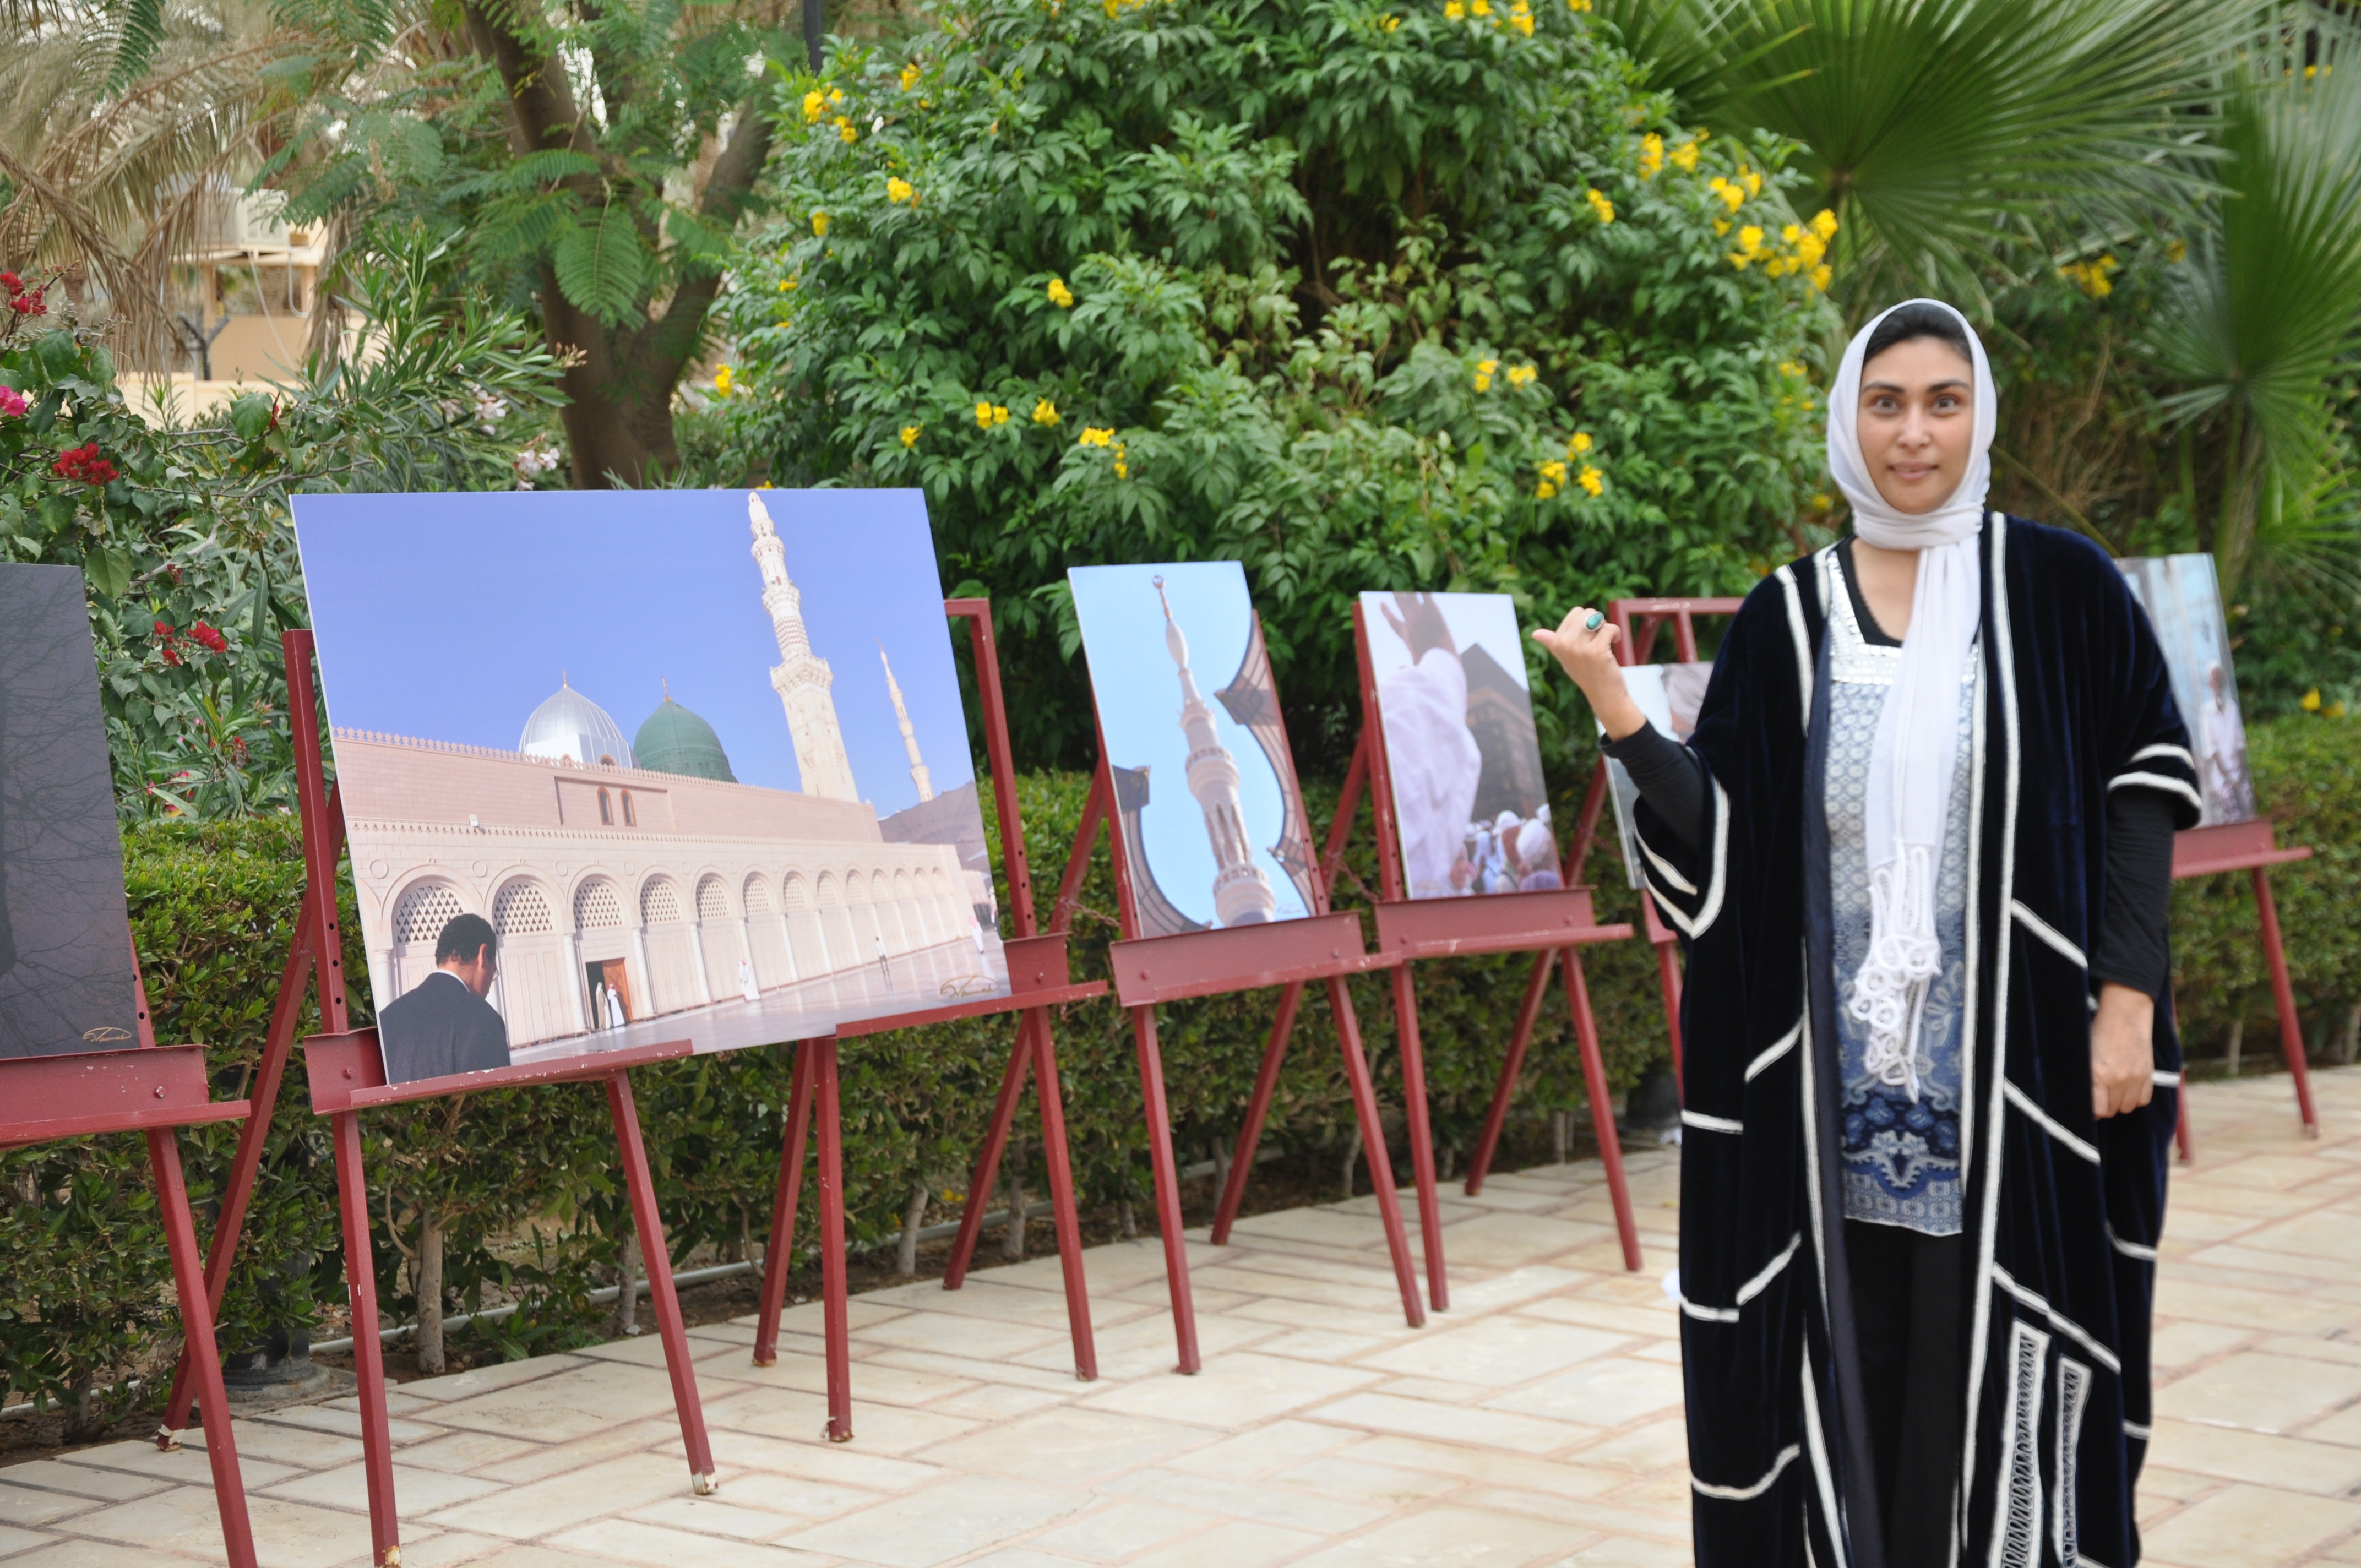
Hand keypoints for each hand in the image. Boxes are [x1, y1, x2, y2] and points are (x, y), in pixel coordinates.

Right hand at [1382, 591, 1455, 663]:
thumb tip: (1399, 668)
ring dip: (1409, 592)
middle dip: (1397, 597)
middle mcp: (1410, 622)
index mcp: (1405, 635)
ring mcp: (1421, 614)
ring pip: (1412, 597)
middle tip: (1395, 590)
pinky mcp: (1433, 610)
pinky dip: (1424, 591)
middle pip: (1401, 604)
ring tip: (1408, 585)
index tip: (1381, 602)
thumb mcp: (1416, 667)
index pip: (1392, 620)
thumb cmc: (1429, 668)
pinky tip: (1423, 585)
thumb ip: (1406, 667)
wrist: (1441, 660)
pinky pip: (1427, 596)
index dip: (1386, 611)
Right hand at [1533, 606, 1645, 739]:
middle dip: (1597, 623)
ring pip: (1597, 618)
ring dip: (1606, 628)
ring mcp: (1579, 648)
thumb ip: (1552, 643)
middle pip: (1587, 612)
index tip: (1588, 640)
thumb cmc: (1587, 673)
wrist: (1604, 695)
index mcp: (1556, 642)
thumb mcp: (1566, 657)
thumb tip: (1535, 633)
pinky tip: (1615, 644)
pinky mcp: (1596, 651)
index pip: (1576, 612)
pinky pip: (1610, 628)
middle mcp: (1564, 644)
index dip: (1587, 623)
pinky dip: (1616, 634)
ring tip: (1606, 642)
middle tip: (1598, 641)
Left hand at [2090, 983, 2155, 1119]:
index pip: (2097, 1110)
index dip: (2092, 1111)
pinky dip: (2135, 1098)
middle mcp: (2118, 1079)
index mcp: (2097, 1074)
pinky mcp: (2148, 1075)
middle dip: (2104, 1106)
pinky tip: (2128, 1089)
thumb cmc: (2098, 1033)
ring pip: (2127, 1108)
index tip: (2089, 1107)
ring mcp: (2135, 1078)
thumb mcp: (2085, 1055)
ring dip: (2119, 1103)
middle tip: (2100, 1097)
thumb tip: (2081, 1099)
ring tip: (2113, 1092)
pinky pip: (2143, 1100)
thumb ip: (2085, 1078)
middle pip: (2112, 1110)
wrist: (2124, 1016)